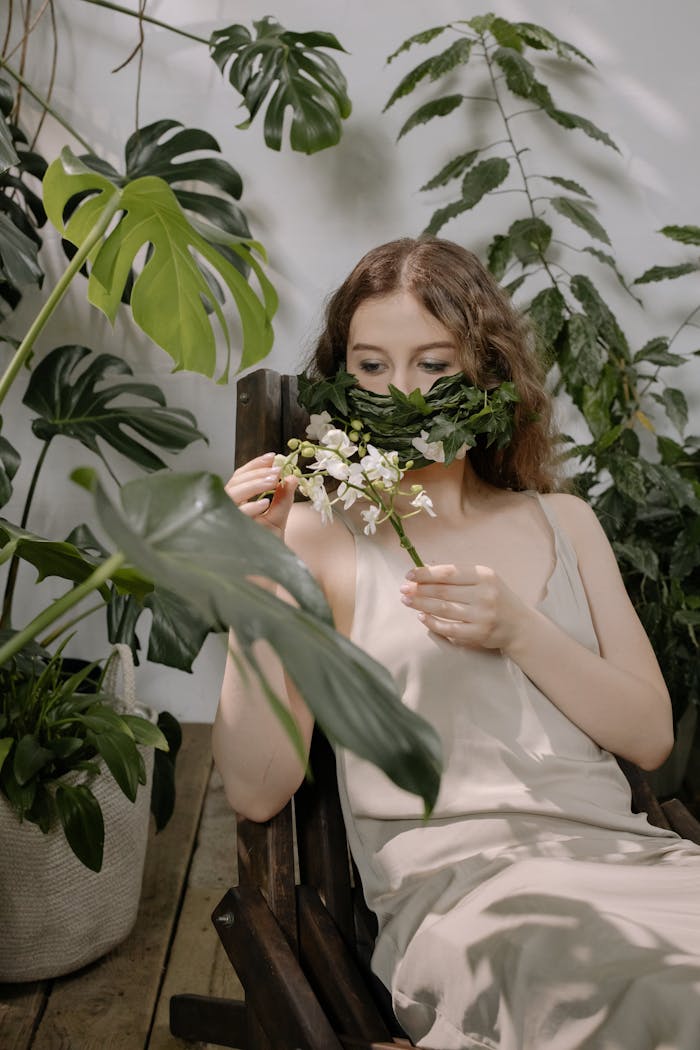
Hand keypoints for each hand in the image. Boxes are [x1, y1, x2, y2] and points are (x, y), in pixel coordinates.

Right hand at [224, 452, 297, 539]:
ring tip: (273, 480)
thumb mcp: (278, 518)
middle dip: (256, 473)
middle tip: (276, 469)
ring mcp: (224, 519)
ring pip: (231, 495)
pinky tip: (264, 503)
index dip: (254, 465)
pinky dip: (248, 508)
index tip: (272, 457)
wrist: (264, 571)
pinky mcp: (226, 532)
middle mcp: (227, 508)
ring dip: (253, 485)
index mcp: (237, 501)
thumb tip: (292, 477)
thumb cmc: (267, 545)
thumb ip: (283, 498)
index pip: (240, 477)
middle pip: (234, 482)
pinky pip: (233, 516)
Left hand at [399, 563, 529, 650]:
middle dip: (419, 590)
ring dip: (421, 604)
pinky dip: (432, 623)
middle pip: (443, 591)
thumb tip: (424, 569)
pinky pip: (449, 628)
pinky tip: (421, 617)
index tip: (409, 574)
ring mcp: (482, 616)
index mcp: (485, 576)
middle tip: (403, 589)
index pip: (449, 573)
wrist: (519, 625)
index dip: (426, 573)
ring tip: (407, 600)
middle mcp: (485, 595)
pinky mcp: (479, 634)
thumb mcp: (484, 579)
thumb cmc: (495, 597)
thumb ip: (458, 574)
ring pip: (443, 609)